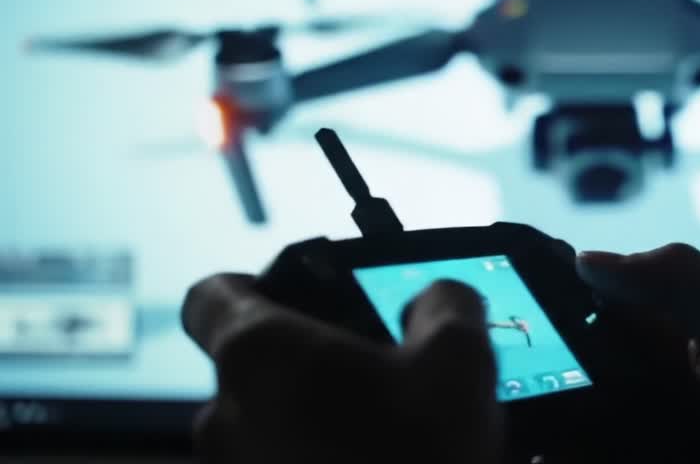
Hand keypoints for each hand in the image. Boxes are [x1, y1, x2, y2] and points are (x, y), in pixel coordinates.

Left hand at [181, 274, 501, 463]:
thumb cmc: (418, 459)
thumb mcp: (460, 361)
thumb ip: (446, 304)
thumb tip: (438, 297)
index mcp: (259, 354)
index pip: (211, 295)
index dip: (252, 283)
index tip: (295, 290)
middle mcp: (225, 416)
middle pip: (251, 366)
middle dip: (310, 363)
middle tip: (378, 368)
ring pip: (268, 427)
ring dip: (316, 420)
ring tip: (389, 430)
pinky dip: (318, 460)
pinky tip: (376, 463)